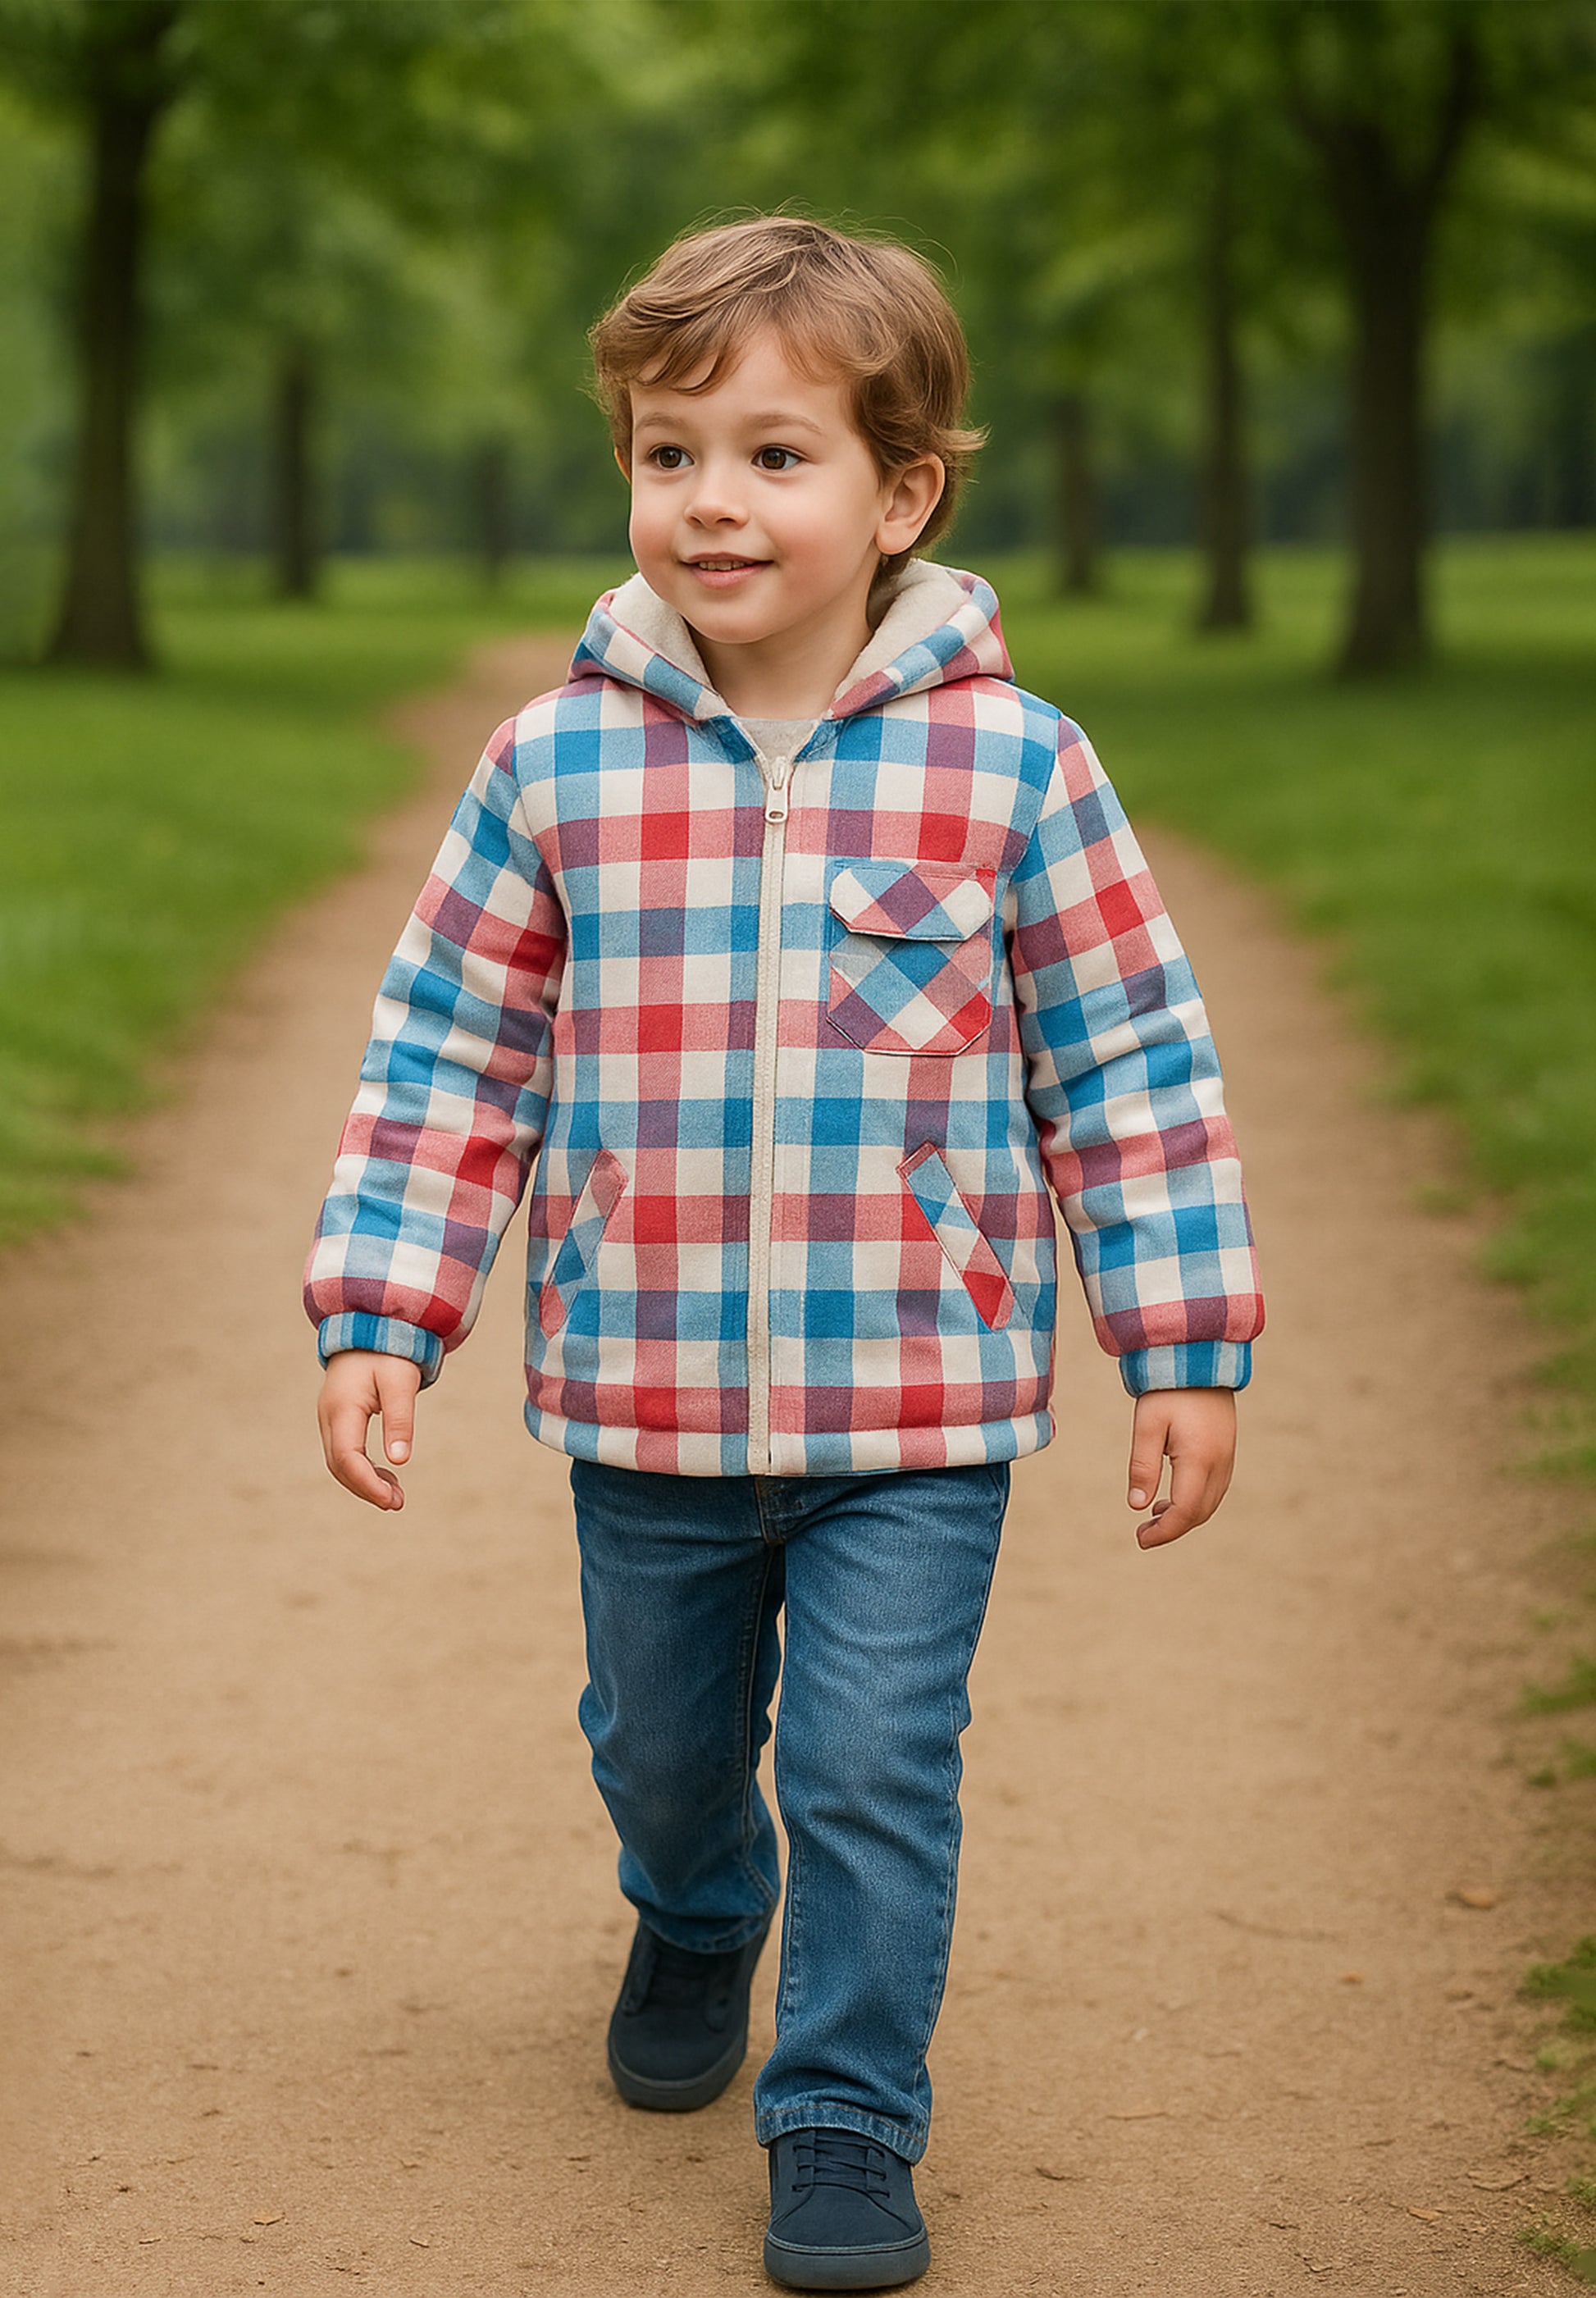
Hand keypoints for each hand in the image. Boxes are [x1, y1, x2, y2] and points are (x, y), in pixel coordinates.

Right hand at [317, 1350, 423, 1511]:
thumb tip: (400, 1460)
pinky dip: (362, 1467)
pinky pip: (343, 1451)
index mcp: (342, 1408)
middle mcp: (328, 1415)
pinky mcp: (337, 1417)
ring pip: (338, 1461)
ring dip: (364, 1481)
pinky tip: (386, 1475)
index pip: (346, 1458)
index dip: (367, 1483)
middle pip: (338, 1465)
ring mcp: (329, 1416)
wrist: (372, 1324)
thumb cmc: (390, 1351)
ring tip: (395, 1495)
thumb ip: (400, 1419)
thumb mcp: (401, 1383)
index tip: (392, 1501)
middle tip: (398, 1503)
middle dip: (366, 1488)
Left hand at [1126, 1388, 1235, 1549]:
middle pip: (1200, 1513)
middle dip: (1173, 1528)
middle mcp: (1220, 1463)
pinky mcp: (1227, 1449)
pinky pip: (1215, 1488)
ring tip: (1154, 1516)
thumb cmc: (1167, 1390)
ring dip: (1185, 1516)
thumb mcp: (1146, 1426)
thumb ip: (1142, 1466)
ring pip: (1210, 1503)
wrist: (1198, 1358)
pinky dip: (1195, 1501)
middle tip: (1143, 1533)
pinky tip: (1172, 1497)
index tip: (1140, 1540)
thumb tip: (1137, 1506)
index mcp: (1199, 1459)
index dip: (1164, 1532)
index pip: (1185, 1512)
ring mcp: (1227, 1456)